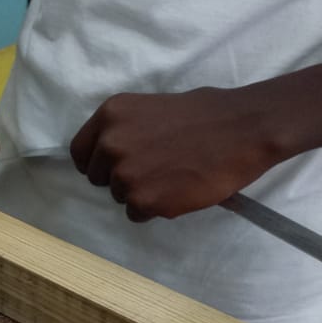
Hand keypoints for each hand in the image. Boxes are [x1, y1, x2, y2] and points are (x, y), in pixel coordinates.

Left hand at [70, 86, 291, 221]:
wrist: (241, 130)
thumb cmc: (206, 115)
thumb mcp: (151, 108)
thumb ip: (127, 129)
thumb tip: (113, 152)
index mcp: (110, 115)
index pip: (80, 153)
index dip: (96, 163)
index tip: (113, 167)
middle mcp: (110, 144)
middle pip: (98, 178)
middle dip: (121, 178)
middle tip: (154, 171)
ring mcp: (125, 174)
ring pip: (119, 197)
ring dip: (141, 193)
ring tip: (172, 178)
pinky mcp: (144, 201)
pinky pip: (137, 214)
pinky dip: (156, 208)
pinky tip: (178, 191)